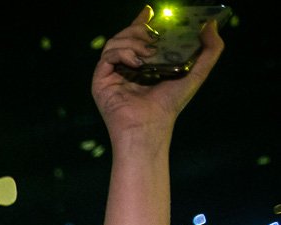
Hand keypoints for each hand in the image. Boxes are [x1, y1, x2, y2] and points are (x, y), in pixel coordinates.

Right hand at [92, 7, 223, 140]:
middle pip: (126, 35)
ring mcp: (112, 74)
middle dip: (139, 30)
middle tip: (152, 35)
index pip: (139, 37)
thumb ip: (210, 50)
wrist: (149, 127)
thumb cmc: (169, 106)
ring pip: (115, 42)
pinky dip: (123, 52)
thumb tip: (211, 24)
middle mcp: (126, 68)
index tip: (150, 12)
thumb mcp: (196, 73)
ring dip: (132, 41)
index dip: (143, 22)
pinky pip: (108, 55)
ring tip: (147, 52)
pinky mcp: (100, 80)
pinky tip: (136, 62)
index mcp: (144, 65)